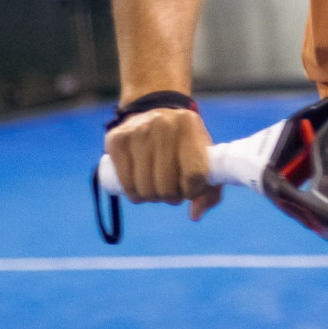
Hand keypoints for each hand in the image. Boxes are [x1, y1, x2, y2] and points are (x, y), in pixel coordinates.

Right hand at [104, 106, 222, 219]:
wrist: (153, 113)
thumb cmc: (183, 143)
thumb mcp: (204, 157)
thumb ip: (211, 190)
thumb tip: (195, 215)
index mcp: (189, 124)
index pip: (195, 173)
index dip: (192, 191)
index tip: (190, 190)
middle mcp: (163, 125)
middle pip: (167, 184)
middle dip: (170, 196)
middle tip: (171, 191)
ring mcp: (137, 130)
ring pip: (145, 187)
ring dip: (151, 197)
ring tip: (156, 188)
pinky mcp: (116, 140)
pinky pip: (125, 182)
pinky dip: (133, 194)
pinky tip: (139, 190)